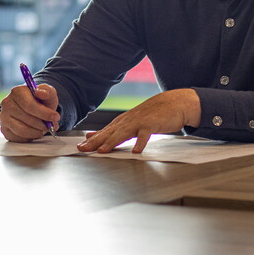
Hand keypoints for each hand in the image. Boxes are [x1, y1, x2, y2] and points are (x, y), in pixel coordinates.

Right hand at [0, 84, 59, 141]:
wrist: (34, 108)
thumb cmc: (41, 100)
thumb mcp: (48, 93)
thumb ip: (47, 91)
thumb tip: (41, 92)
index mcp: (17, 92)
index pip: (29, 105)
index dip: (44, 113)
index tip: (55, 117)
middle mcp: (7, 104)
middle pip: (27, 119)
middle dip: (42, 124)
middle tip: (52, 126)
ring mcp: (4, 117)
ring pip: (22, 130)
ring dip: (37, 132)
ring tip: (43, 129)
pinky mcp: (5, 129)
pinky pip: (19, 138)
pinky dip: (30, 137)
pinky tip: (34, 131)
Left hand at [77, 88, 200, 153]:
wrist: (173, 103)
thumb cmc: (152, 114)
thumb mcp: (131, 121)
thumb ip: (114, 130)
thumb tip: (92, 136)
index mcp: (123, 121)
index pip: (104, 131)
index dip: (92, 140)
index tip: (80, 147)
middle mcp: (128, 121)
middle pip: (109, 132)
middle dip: (96, 142)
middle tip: (84, 149)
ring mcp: (140, 122)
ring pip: (123, 133)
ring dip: (112, 142)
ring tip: (103, 151)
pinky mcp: (152, 124)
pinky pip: (145, 135)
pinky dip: (140, 142)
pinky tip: (136, 151)